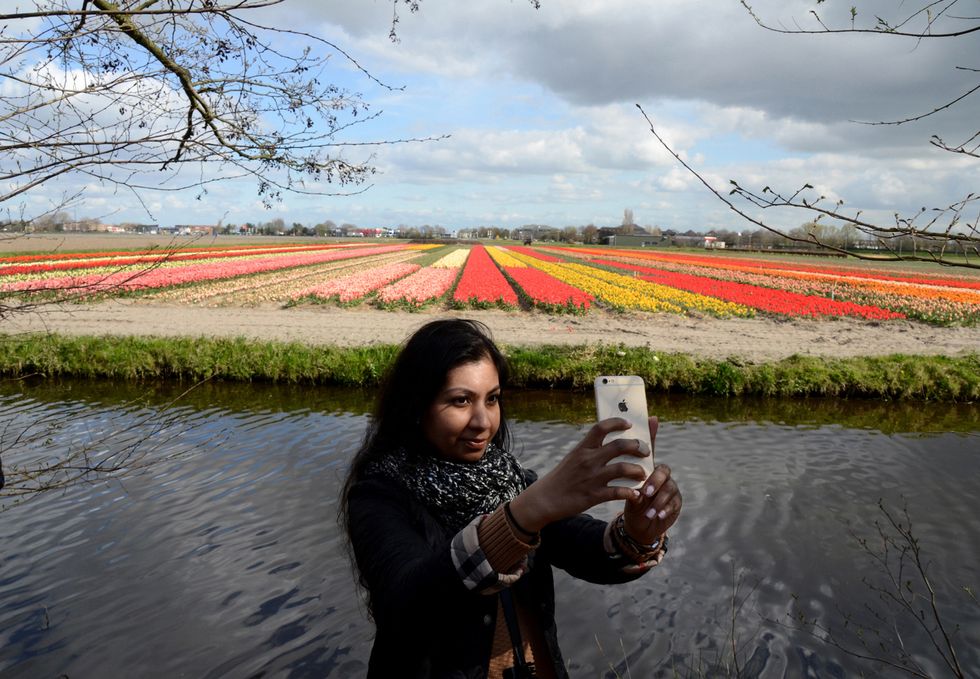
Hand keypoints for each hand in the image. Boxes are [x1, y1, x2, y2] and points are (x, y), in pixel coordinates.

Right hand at [509, 416, 650, 532]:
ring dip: (638, 470)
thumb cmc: (561, 478)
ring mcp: (592, 478)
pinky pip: (619, 492)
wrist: (545, 499)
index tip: (629, 424)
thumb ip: (589, 450)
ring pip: (623, 469)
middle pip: (619, 446)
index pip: (601, 427)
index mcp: (582, 448)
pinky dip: (631, 493)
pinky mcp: (594, 495)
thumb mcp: (573, 458)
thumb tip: (608, 441)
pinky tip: (635, 494)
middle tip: (646, 451)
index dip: (618, 422)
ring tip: (643, 473)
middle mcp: (588, 460)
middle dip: (637, 446)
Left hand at [622, 424, 680, 543]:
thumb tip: (628, 479)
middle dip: (655, 481)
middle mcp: (662, 475)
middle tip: (646, 492)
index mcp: (648, 468)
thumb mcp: (627, 492)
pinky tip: (659, 515)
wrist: (639, 524)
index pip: (651, 450)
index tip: (652, 423)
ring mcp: (671, 488)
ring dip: (658, 501)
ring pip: (670, 488)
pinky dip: (666, 510)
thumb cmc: (633, 502)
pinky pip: (675, 503)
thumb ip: (629, 483)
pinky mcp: (677, 502)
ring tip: (649, 512)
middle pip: (664, 470)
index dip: (653, 435)